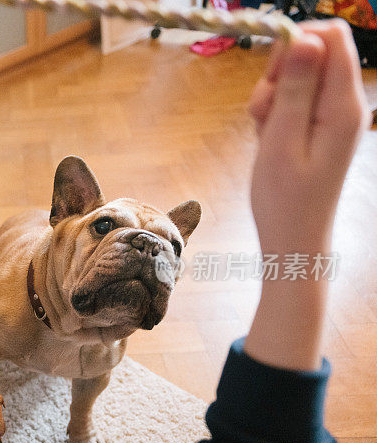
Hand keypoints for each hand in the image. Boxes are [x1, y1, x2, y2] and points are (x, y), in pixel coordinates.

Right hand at [244, 21, 368, 370]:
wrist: (292, 239)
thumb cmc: (284, 197)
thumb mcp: (281, 140)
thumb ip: (295, 88)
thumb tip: (305, 38)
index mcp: (342, 105)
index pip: (331, 37)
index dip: (296, 43)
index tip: (270, 77)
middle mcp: (345, 104)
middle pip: (313, 53)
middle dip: (279, 72)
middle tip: (263, 111)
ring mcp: (332, 115)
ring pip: (298, 77)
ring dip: (271, 95)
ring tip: (263, 131)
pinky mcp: (318, 127)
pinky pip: (295, 100)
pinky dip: (274, 112)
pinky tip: (268, 139)